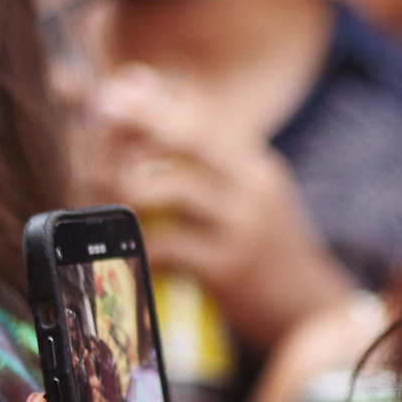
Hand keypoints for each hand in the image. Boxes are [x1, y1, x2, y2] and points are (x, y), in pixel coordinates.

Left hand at [90, 66, 354, 349]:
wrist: (310, 309)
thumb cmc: (266, 249)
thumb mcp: (249, 195)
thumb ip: (204, 156)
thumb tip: (144, 96)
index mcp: (256, 165)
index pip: (203, 114)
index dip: (150, 100)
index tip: (105, 92)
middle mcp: (254, 187)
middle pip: (190, 137)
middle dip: (136, 122)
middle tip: (90, 120)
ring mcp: (244, 227)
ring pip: (171, 188)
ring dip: (122, 185)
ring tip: (93, 190)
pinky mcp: (228, 268)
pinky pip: (168, 245)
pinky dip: (136, 240)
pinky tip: (122, 243)